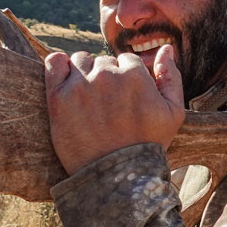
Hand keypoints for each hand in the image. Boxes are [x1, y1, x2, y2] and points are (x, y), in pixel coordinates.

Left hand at [44, 46, 185, 174]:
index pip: (127, 61)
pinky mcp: (57, 97)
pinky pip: (53, 63)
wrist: (116, 178)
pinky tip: (65, 81)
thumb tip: (166, 48)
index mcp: (135, 74)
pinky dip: (58, 66)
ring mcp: (80, 84)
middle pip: (103, 62)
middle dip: (106, 78)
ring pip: (80, 61)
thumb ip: (171, 76)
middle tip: (106, 106)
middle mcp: (107, 74)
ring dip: (83, 73)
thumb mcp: (173, 113)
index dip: (126, 79)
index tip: (123, 100)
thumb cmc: (148, 146)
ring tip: (87, 99)